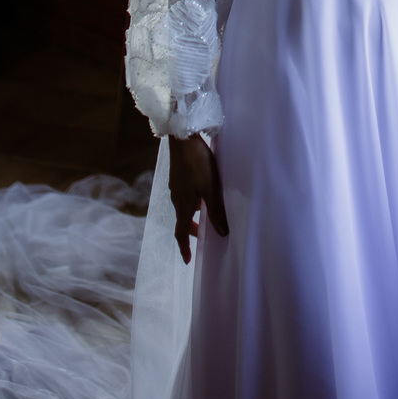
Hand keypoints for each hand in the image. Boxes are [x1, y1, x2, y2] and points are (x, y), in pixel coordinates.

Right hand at [168, 132, 228, 262]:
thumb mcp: (210, 187)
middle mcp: (176, 198)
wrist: (182, 137)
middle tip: (204, 237)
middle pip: (183, 221)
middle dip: (192, 231)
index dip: (184, 248)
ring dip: (194, 215)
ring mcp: (176, 186)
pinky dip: (193, 202)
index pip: (181, 232)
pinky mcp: (178, 176)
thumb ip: (215, 209)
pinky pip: (185, 196)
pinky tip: (204, 191)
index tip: (188, 260)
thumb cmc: (197, 162)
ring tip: (208, 213)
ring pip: (184, 207)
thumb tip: (221, 232)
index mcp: (182, 205)